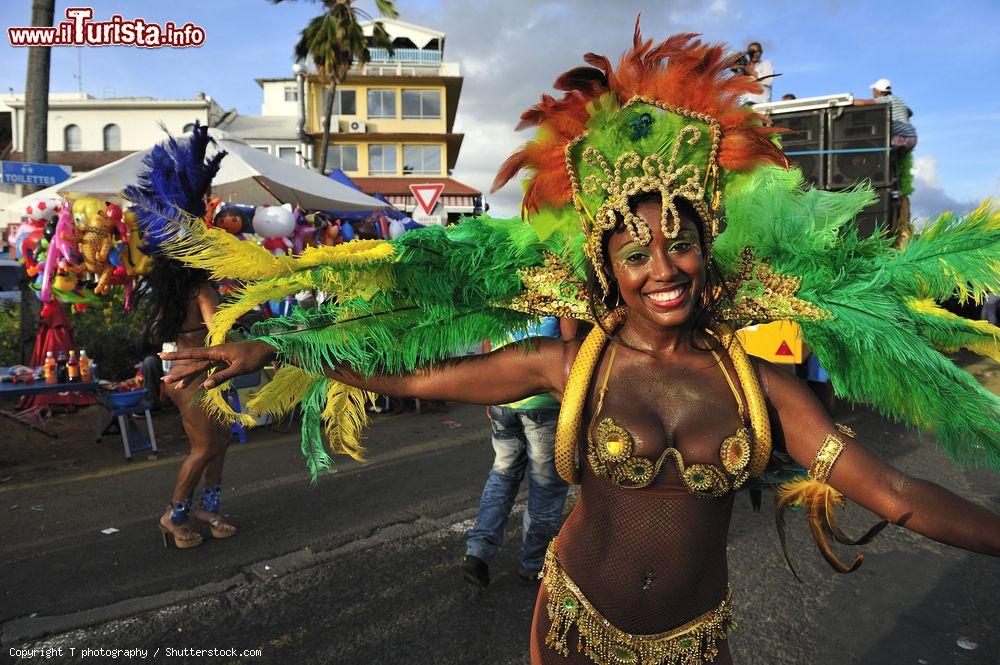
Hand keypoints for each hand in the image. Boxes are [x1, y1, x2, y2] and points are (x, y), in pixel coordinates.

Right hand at [160, 340, 276, 389]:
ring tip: (177, 385)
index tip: (161, 355)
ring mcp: (220, 358)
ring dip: (190, 377)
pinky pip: (211, 371)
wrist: (268, 350)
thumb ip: (222, 377)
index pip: (192, 354)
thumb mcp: (239, 369)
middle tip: (164, 380)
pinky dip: (205, 378)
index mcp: (217, 352)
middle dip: (179, 372)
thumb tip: (205, 386)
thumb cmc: (255, 357)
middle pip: (194, 364)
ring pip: (201, 368)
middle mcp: (216, 354)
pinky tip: (199, 387)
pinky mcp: (226, 363)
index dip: (176, 356)